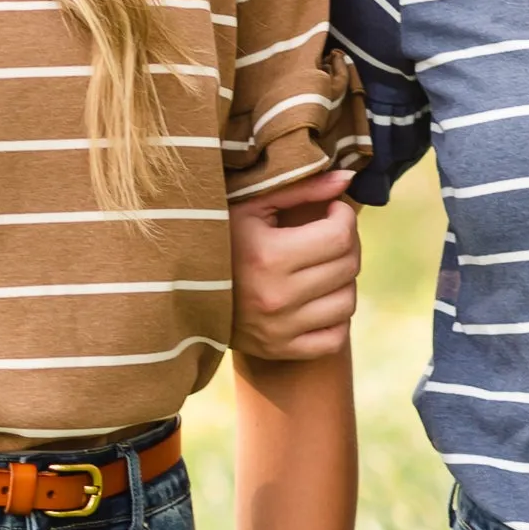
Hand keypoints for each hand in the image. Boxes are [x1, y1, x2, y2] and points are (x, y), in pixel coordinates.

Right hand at [229, 165, 360, 360]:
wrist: (180, 289)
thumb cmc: (220, 238)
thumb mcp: (252, 206)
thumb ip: (301, 189)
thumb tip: (348, 179)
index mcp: (268, 256)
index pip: (340, 236)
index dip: (344, 217)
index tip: (332, 212)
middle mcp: (275, 297)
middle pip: (347, 267)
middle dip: (348, 244)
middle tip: (331, 235)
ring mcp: (278, 329)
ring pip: (346, 302)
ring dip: (343, 281)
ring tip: (323, 267)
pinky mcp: (279, 350)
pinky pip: (334, 339)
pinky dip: (335, 319)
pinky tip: (319, 300)